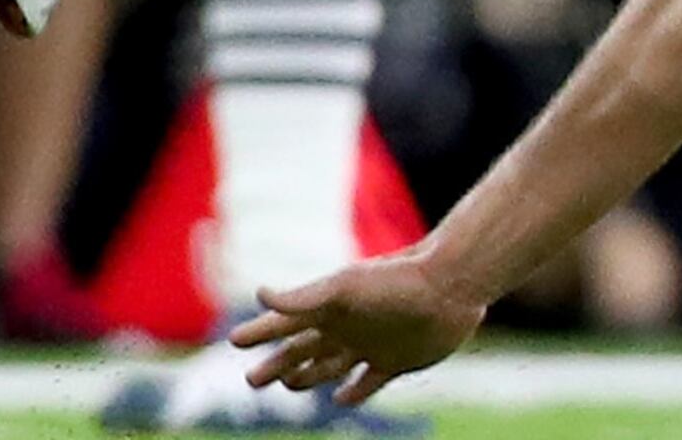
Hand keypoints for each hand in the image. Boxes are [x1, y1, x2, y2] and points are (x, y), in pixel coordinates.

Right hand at [229, 246, 491, 406]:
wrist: (447, 287)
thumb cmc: (394, 283)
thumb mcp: (344, 289)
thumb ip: (303, 298)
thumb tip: (259, 294)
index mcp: (328, 307)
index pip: (284, 323)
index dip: (259, 332)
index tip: (234, 340)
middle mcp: (344, 327)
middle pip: (301, 350)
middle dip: (276, 364)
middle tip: (251, 380)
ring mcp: (368, 345)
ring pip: (328, 366)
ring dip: (307, 376)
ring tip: (288, 384)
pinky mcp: (394, 362)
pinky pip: (368, 381)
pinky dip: (353, 391)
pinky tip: (341, 398)